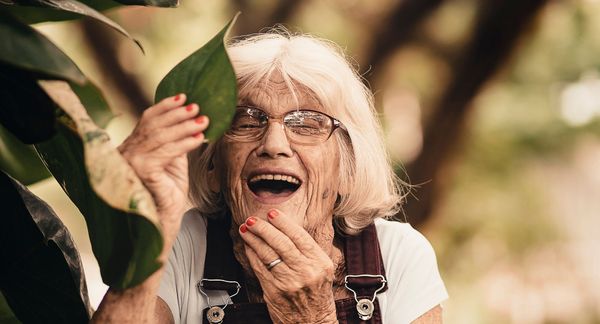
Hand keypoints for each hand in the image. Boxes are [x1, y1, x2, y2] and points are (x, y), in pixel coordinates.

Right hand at [119, 94, 207, 235]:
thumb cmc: (167, 193)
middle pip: (154, 124)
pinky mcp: (142, 171)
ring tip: (203, 121)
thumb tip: (191, 119)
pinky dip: (185, 143)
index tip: (183, 96)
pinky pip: (167, 152)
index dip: (165, 106)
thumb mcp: (173, 161)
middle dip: (178, 114)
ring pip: (161, 136)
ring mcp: (131, 161)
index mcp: (132, 146)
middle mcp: (126, 152)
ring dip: (185, 126)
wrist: (162, 222)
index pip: (147, 119)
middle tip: (198, 107)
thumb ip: (175, 142)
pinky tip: (200, 139)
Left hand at [239, 209, 337, 323]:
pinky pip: (259, 268)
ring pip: (267, 254)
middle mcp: (306, 272)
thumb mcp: (323, 270)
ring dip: (253, 239)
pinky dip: (252, 255)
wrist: (314, 323)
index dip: (283, 223)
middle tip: (252, 219)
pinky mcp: (274, 292)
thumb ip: (309, 251)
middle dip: (263, 228)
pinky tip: (248, 246)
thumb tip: (286, 228)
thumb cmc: (317, 295)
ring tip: (245, 229)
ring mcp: (289, 282)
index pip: (299, 236)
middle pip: (281, 243)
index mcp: (320, 263)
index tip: (272, 213)